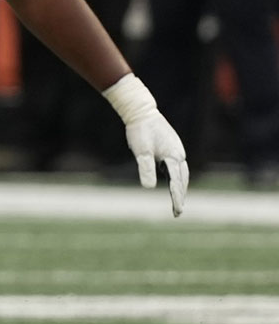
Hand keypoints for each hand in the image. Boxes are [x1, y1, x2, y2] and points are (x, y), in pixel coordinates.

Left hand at [103, 74, 188, 216]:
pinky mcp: (171, 148)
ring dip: (180, 187)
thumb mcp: (141, 150)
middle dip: (181, 195)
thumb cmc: (140, 130)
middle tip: (177, 211)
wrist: (141, 111)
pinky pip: (176, 167)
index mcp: (174, 157)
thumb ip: (146, 168)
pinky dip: (176, 177)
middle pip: (183, 180)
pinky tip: (170, 182)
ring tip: (177, 200)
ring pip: (181, 173)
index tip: (177, 211)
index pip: (177, 182)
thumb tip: (148, 188)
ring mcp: (176, 151)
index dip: (177, 198)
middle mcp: (179, 155)